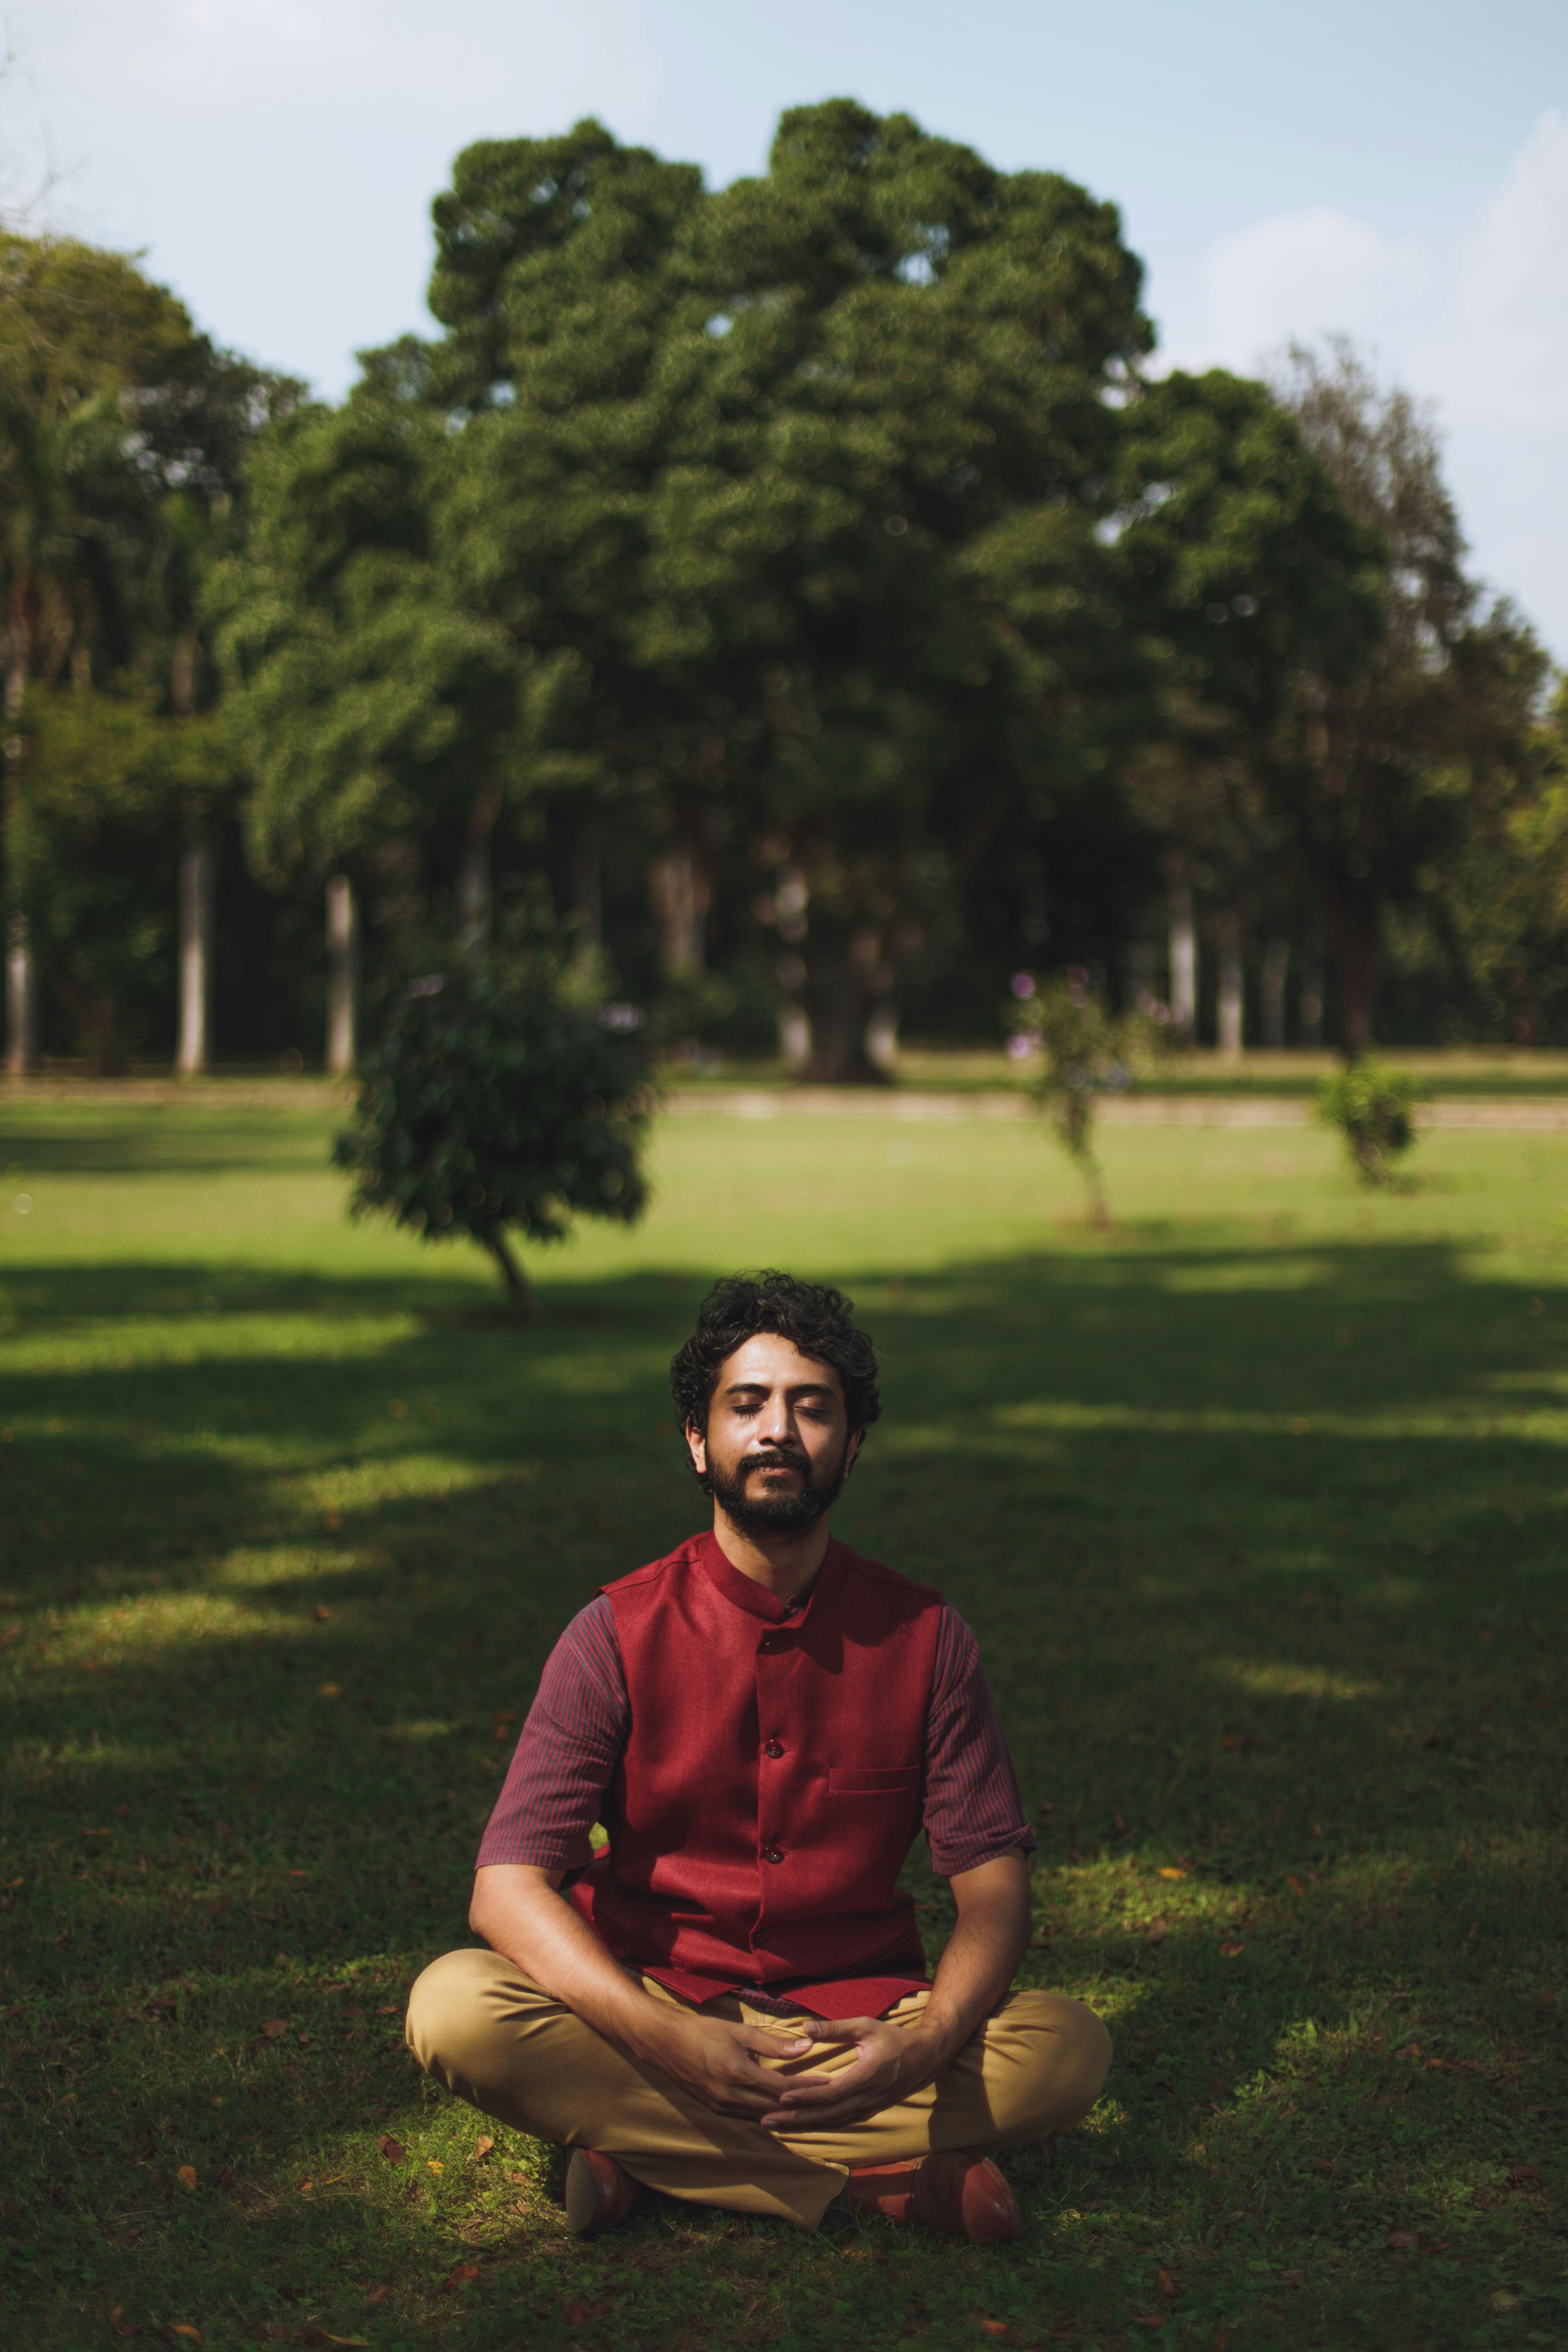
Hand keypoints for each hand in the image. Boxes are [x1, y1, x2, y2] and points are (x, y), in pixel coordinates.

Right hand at [640, 2007, 815, 2121]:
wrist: (665, 2043)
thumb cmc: (703, 2031)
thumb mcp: (739, 2032)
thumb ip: (772, 2043)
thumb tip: (805, 2047)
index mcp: (737, 2074)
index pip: (781, 2088)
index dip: (806, 2087)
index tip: (826, 2083)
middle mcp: (730, 2096)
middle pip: (774, 2107)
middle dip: (801, 2104)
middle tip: (825, 2099)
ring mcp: (721, 2106)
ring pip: (761, 2116)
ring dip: (784, 2113)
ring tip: (807, 2107)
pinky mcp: (715, 2109)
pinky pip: (746, 2116)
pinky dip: (765, 2113)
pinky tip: (778, 2110)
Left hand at [758, 2014, 947, 2132]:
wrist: (925, 2058)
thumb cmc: (894, 2038)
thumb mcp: (866, 2027)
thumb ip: (836, 2029)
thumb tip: (805, 2028)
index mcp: (866, 2076)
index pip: (831, 2093)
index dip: (806, 2097)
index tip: (781, 2098)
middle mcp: (866, 2097)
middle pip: (827, 2114)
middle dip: (795, 2120)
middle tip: (767, 2121)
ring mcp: (868, 2107)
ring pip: (832, 2122)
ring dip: (804, 2125)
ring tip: (777, 2126)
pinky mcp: (868, 2110)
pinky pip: (841, 2121)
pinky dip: (820, 2124)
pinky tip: (803, 2125)